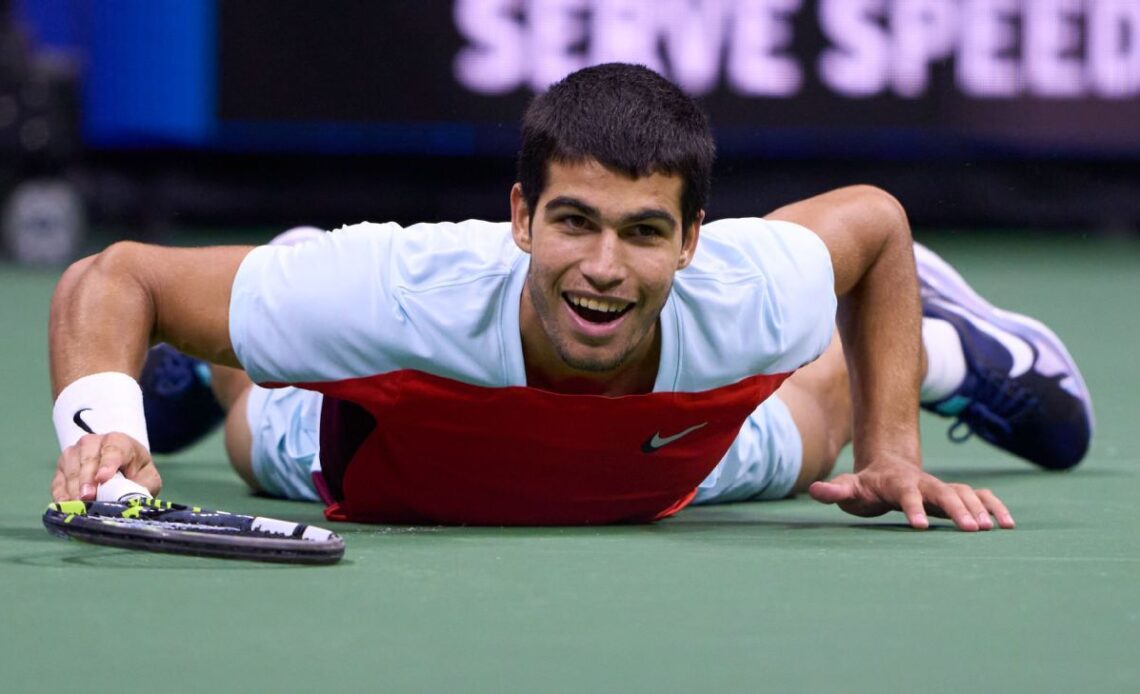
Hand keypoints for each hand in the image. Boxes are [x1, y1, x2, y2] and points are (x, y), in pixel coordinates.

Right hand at [52, 432, 160, 501]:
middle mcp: (93, 442)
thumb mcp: (147, 478)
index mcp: (119, 441)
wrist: (121, 467)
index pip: (113, 449)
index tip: (103, 478)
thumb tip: (131, 500)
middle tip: (88, 497)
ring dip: (74, 488)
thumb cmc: (136, 472)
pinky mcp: (61, 468)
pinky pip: (58, 481)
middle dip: (87, 479)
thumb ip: (142, 486)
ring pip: (71, 469)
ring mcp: (74, 453)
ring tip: (79, 504)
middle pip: (88, 459)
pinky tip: (66, 505)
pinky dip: (61, 494)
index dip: (108, 464)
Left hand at [807, 461, 1014, 530]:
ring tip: (995, 530)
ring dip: (980, 509)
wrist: (888, 467)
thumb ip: (834, 491)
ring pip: (965, 494)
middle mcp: (924, 483)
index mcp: (897, 483)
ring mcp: (942, 487)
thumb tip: (814, 490)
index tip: (919, 527)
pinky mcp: (955, 494)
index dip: (912, 509)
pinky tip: (1009, 524)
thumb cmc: (867, 485)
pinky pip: (979, 496)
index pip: (906, 495)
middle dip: (958, 510)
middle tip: (973, 530)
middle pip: (943, 493)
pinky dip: (994, 507)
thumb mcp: (849, 488)